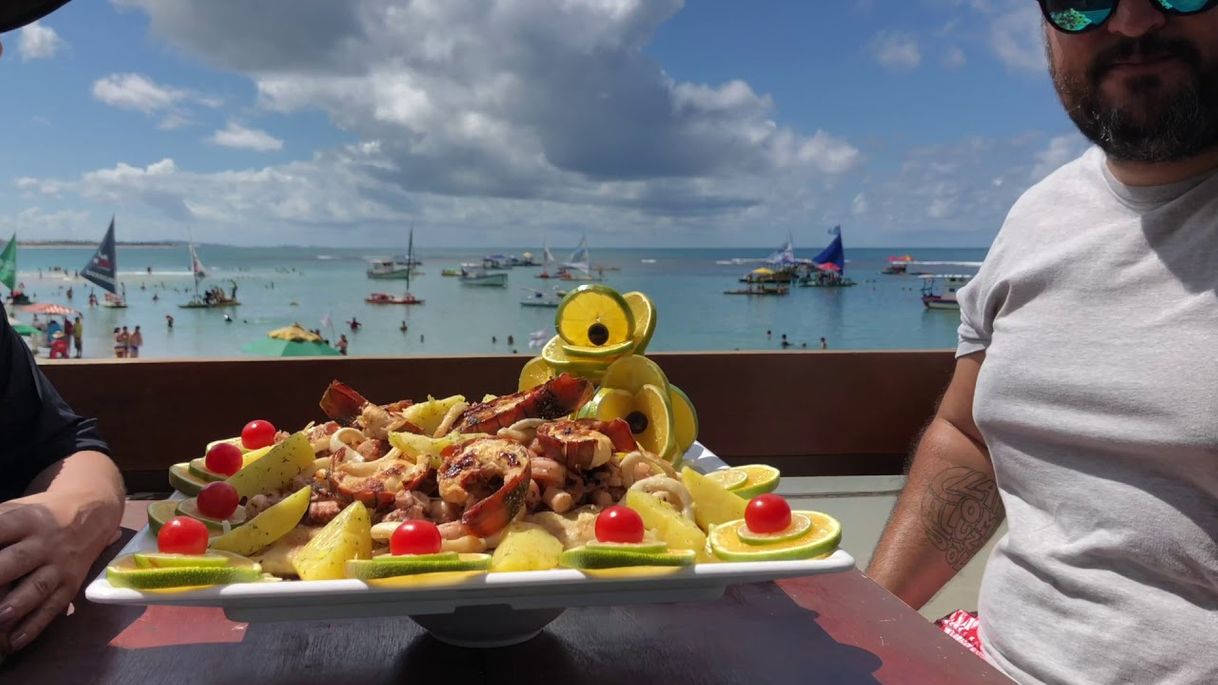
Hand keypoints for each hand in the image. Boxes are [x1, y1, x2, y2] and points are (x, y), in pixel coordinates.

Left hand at [0, 497, 116, 651]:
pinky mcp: (71, 585)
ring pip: (38, 586)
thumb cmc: (42, 514)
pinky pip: (53, 607)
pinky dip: (35, 625)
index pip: (2, 530)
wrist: (92, 512)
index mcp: (28, 519)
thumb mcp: (18, 508)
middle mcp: (46, 543)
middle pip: (19, 560)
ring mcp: (61, 565)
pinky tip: (15, 641)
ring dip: (17, 605)